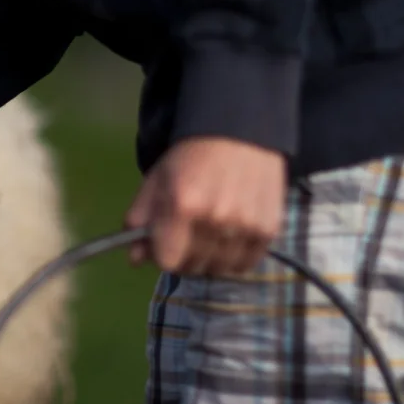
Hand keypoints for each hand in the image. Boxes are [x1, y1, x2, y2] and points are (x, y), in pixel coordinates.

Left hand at [124, 136, 287, 275]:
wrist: (239, 133)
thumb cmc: (191, 156)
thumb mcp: (156, 180)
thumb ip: (141, 219)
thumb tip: (134, 259)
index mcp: (183, 205)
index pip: (167, 261)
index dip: (162, 255)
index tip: (164, 244)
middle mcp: (216, 220)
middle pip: (193, 267)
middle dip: (184, 256)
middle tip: (187, 236)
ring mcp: (246, 227)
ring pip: (219, 270)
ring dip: (210, 260)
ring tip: (209, 234)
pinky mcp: (269, 230)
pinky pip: (246, 265)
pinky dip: (234, 259)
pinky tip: (229, 238)